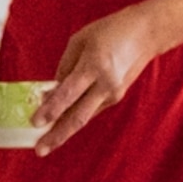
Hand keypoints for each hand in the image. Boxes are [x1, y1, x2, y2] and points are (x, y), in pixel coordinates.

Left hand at [36, 7, 166, 153]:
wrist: (147, 33)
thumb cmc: (111, 31)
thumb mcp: (80, 41)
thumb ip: (64, 67)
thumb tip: (51, 91)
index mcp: (94, 66)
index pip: (68, 94)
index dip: (50, 110)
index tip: (35, 123)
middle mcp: (105, 84)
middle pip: (78, 116)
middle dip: (57, 135)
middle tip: (40, 150)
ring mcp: (113, 94)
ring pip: (84, 117)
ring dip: (64, 130)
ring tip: (46, 142)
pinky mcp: (116, 97)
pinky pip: (90, 110)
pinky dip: (75, 116)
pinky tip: (61, 122)